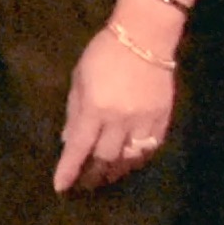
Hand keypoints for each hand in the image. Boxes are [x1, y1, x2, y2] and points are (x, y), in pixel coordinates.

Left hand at [55, 22, 179, 193]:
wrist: (145, 38)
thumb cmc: (104, 54)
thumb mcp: (79, 79)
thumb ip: (75, 112)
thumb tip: (70, 140)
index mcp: (95, 108)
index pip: (79, 147)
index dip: (69, 169)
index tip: (60, 187)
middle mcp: (120, 119)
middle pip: (106, 157)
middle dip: (93, 174)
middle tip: (85, 185)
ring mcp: (145, 120)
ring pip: (130, 157)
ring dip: (117, 170)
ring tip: (107, 177)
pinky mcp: (163, 118)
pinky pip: (151, 148)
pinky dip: (139, 158)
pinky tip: (130, 162)